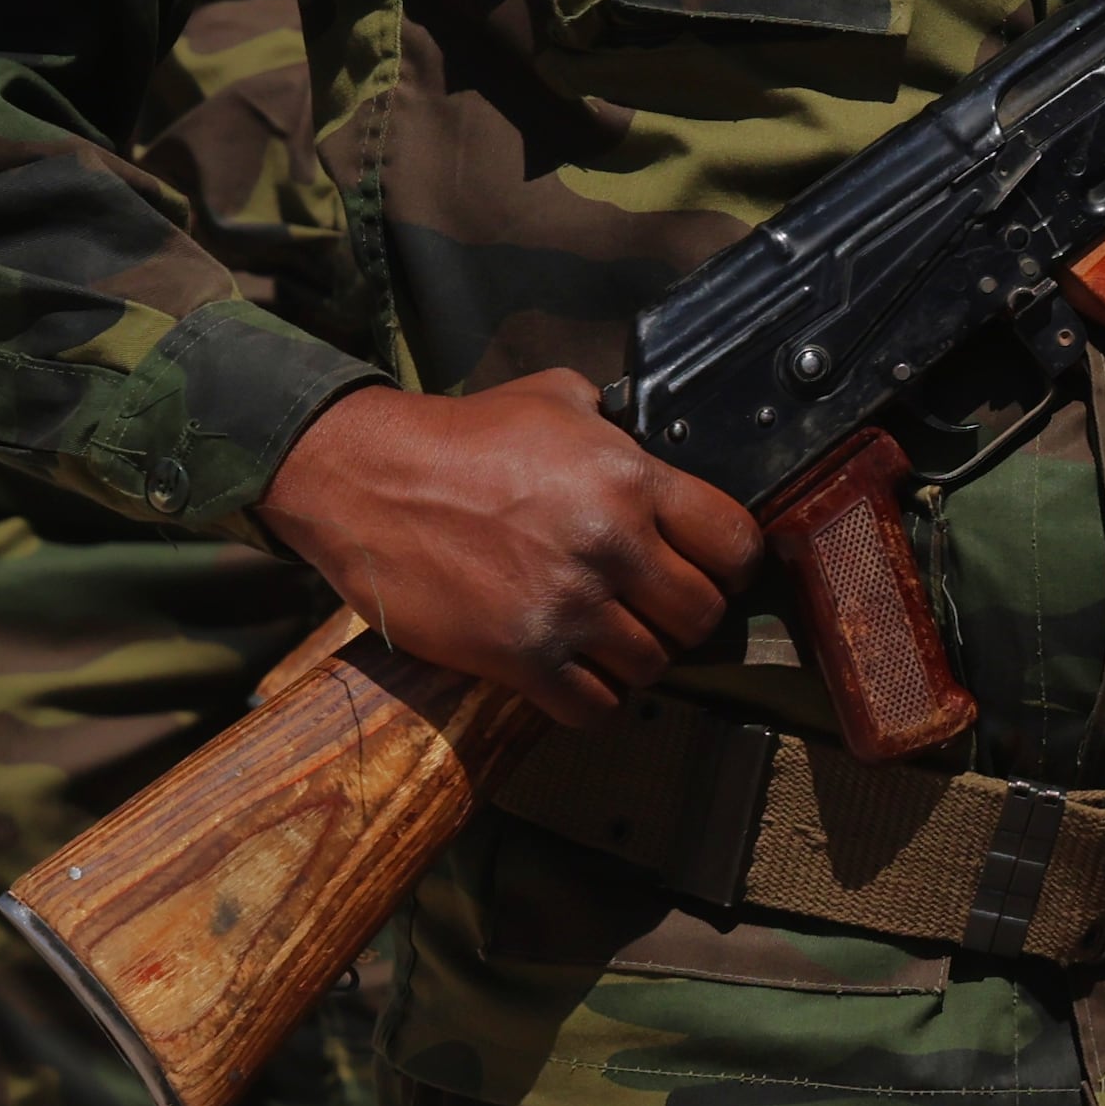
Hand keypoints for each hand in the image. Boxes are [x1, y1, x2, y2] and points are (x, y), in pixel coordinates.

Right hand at [262, 370, 760, 722]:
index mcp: (633, 482)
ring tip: (611, 639)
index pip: (737, 544)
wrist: (367, 479)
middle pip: (702, 615)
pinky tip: (578, 676)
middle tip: (658, 608)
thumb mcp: (557, 398)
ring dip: (638, 658)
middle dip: (687, 616)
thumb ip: (619, 423)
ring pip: (652, 666)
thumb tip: (650, 437)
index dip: (735, 564)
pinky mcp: (518, 655)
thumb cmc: (462, 436)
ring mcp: (565, 606)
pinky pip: (593, 707)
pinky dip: (594, 700)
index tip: (717, 569)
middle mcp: (611, 547)